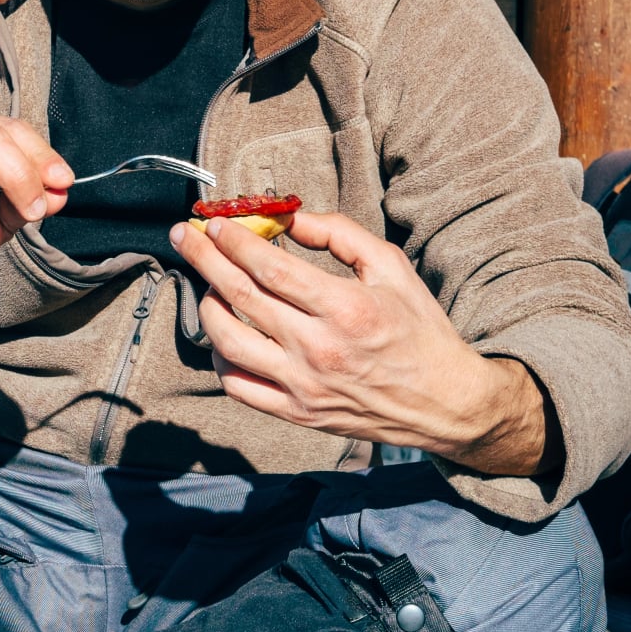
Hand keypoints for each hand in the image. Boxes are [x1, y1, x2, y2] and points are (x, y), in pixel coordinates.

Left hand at [174, 210, 548, 473]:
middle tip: (183, 235)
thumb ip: (340, 235)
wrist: (446, 403)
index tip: (216, 224)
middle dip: (203, 259)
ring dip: (206, 306)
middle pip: (239, 297)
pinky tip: (223, 332)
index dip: (234, 242)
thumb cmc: (420, 330)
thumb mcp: (392, 268)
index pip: (269, 269)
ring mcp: (303, 386)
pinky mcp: (297, 413)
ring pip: (228, 342)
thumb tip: (290, 218)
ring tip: (207, 283)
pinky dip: (219, 357)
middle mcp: (319, 350)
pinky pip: (238, 386)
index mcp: (345, 309)